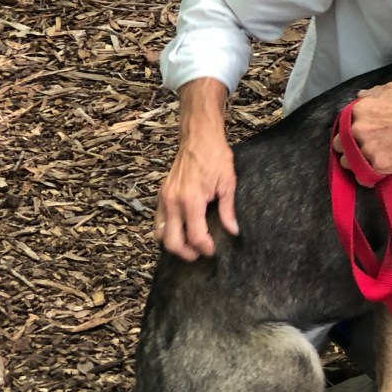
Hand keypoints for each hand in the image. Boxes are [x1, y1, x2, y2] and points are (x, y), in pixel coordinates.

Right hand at [155, 132, 238, 260]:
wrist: (198, 137)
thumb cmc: (215, 156)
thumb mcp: (228, 182)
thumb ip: (227, 209)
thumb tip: (232, 230)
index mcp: (191, 200)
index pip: (195, 235)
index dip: (205, 247)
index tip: (213, 250)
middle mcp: (173, 202)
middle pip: (172, 242)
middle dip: (186, 253)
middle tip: (200, 254)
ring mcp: (164, 198)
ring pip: (160, 234)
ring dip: (174, 244)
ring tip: (190, 246)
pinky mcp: (161, 194)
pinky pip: (158, 221)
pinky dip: (167, 231)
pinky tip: (181, 231)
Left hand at [333, 82, 391, 173]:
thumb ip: (371, 94)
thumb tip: (359, 97)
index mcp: (359, 110)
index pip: (341, 123)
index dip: (348, 129)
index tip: (356, 133)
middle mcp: (358, 130)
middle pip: (339, 144)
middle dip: (347, 145)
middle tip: (360, 146)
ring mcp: (367, 149)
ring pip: (347, 162)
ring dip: (354, 161)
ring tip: (367, 159)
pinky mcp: (378, 166)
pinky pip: (362, 176)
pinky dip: (365, 175)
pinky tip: (374, 169)